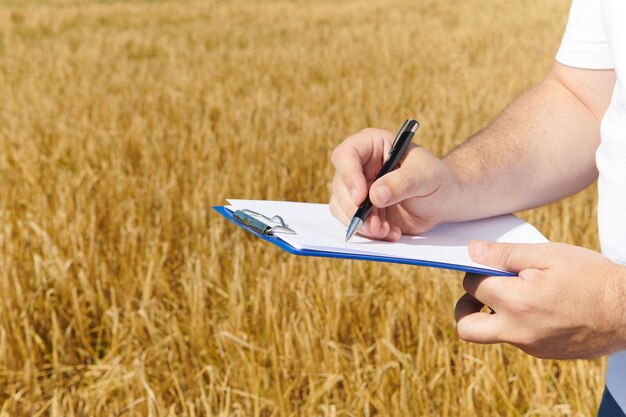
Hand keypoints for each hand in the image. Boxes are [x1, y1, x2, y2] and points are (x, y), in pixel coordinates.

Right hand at [329, 128, 460, 240]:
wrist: (444, 200)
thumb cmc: (437, 179)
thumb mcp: (425, 177)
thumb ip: (402, 183)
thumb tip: (375, 195)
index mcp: (372, 145)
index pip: (346, 155)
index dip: (349, 176)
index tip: (362, 198)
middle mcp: (360, 165)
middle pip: (340, 185)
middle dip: (355, 209)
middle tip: (375, 225)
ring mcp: (358, 188)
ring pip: (341, 206)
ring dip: (361, 223)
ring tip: (386, 230)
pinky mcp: (362, 209)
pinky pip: (352, 222)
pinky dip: (368, 232)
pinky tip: (390, 233)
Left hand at [456, 241, 625, 358]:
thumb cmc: (592, 278)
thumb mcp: (548, 255)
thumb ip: (505, 254)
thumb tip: (473, 251)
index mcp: (517, 303)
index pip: (473, 285)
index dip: (477, 270)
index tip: (488, 264)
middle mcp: (519, 331)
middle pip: (467, 328)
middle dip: (464, 307)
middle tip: (479, 292)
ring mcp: (531, 346)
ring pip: (493, 333)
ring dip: (494, 313)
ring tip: (518, 292)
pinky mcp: (543, 352)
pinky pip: (516, 337)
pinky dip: (516, 321)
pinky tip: (538, 305)